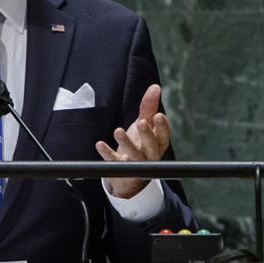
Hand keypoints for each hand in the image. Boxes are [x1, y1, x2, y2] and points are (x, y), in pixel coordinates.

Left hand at [95, 84, 170, 198]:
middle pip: (151, 145)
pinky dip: (107, 153)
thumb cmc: (141, 143)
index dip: (162, 126)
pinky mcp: (121, 169)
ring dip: (126, 143)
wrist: (131, 175)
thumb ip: (149, 107)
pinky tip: (100, 144)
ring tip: (118, 131)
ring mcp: (136, 163)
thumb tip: (155, 87)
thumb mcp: (145, 124)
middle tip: (141, 122)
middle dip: (147, 134)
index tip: (158, 115)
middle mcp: (150, 154)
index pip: (164, 134)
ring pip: (134, 154)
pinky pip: (114, 162)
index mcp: (158, 143)